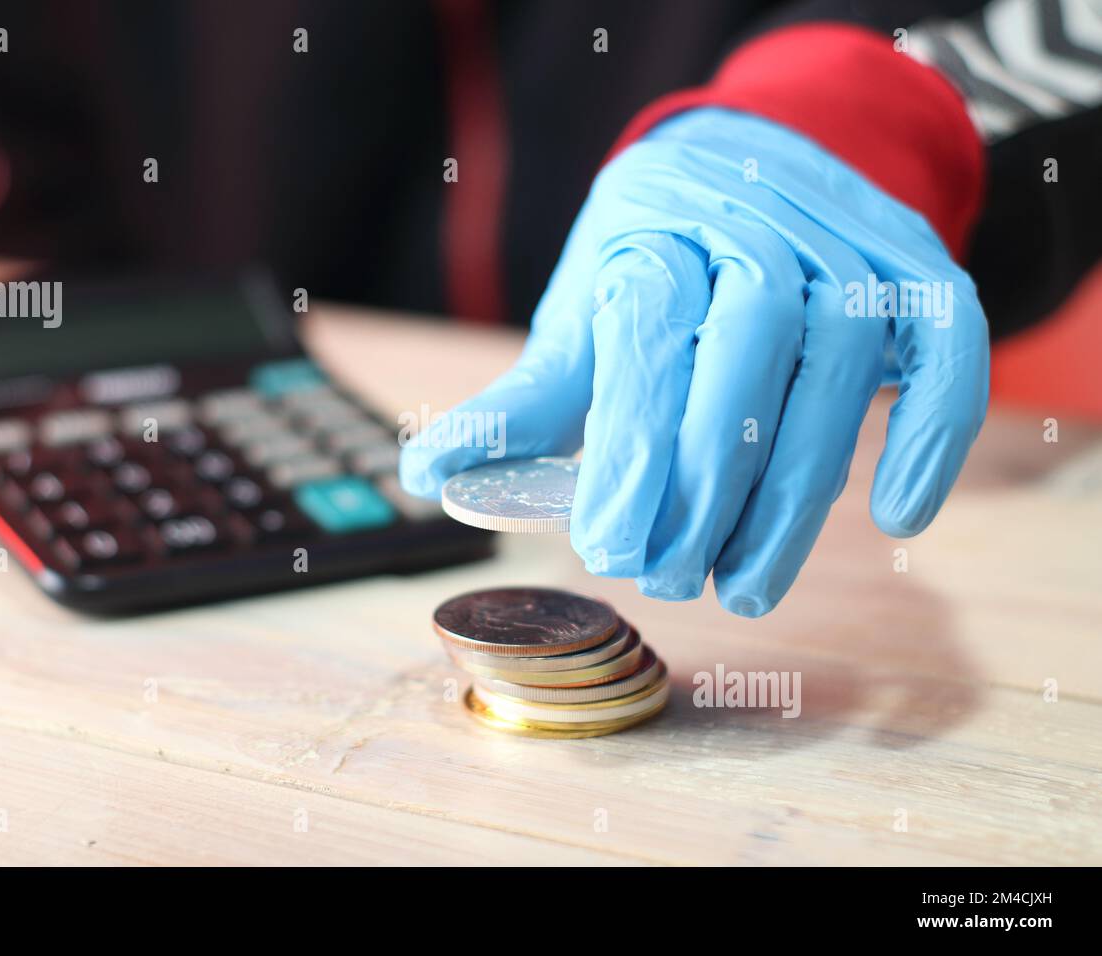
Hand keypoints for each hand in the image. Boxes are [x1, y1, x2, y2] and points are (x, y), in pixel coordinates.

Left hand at [400, 107, 987, 615]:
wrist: (753, 161)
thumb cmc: (654, 261)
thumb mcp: (581, 314)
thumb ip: (523, 398)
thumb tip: (431, 473)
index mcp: (654, 229)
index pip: (647, 337)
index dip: (632, 449)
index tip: (609, 548)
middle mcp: (757, 223)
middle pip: (747, 350)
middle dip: (709, 480)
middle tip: (670, 577)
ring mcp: (849, 244)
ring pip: (840, 366)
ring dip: (797, 493)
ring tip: (744, 586)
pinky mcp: (919, 272)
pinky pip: (949, 349)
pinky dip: (932, 432)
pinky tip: (895, 514)